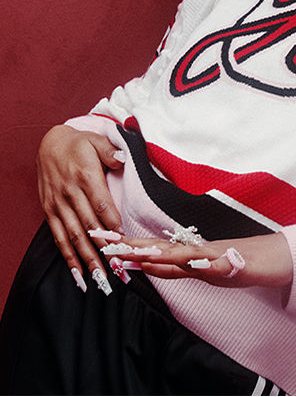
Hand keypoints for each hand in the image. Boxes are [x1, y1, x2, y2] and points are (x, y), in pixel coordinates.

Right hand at [36, 124, 124, 283]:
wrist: (50, 144)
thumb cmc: (79, 144)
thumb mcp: (96, 140)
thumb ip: (110, 150)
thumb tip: (121, 159)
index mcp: (85, 176)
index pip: (101, 204)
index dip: (111, 223)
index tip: (123, 240)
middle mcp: (70, 193)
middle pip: (88, 225)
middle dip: (103, 248)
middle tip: (118, 267)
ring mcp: (58, 204)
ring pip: (73, 236)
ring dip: (87, 258)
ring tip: (100, 277)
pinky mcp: (50, 211)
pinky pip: (58, 238)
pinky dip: (68, 257)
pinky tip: (78, 273)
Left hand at [108, 232, 293, 288]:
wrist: (280, 255)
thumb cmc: (246, 261)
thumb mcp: (210, 269)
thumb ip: (185, 267)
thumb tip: (154, 266)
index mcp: (193, 255)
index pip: (156, 250)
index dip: (131, 247)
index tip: (106, 242)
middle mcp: (199, 253)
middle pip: (162, 249)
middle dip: (133, 247)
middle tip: (105, 243)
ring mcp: (216, 257)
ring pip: (184, 255)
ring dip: (160, 254)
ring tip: (137, 254)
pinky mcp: (235, 264)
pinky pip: (215, 265)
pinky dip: (201, 263)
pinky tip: (191, 262)